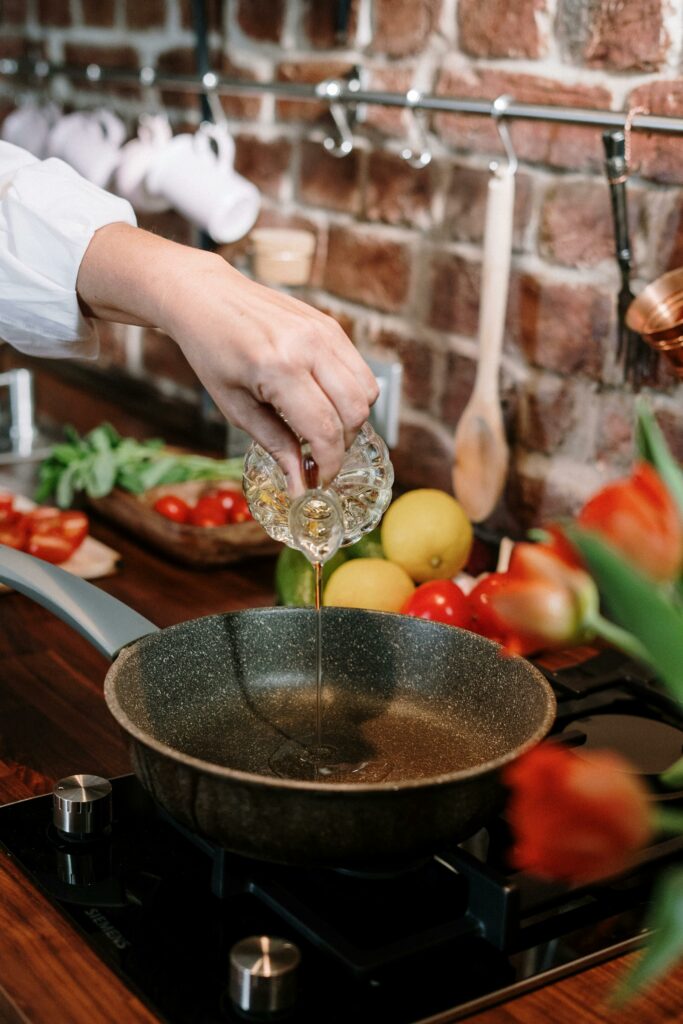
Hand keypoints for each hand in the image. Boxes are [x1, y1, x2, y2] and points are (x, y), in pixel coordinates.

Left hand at [77, 224, 377, 488]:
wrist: (205, 296)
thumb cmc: (212, 352)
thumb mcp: (235, 407)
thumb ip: (275, 445)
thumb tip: (299, 485)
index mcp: (279, 368)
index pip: (324, 429)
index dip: (327, 464)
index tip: (317, 482)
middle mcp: (309, 346)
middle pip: (355, 412)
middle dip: (342, 445)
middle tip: (318, 458)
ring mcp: (324, 331)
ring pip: (367, 391)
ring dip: (352, 420)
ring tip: (322, 431)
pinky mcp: (330, 325)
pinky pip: (359, 369)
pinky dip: (351, 395)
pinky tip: (324, 403)